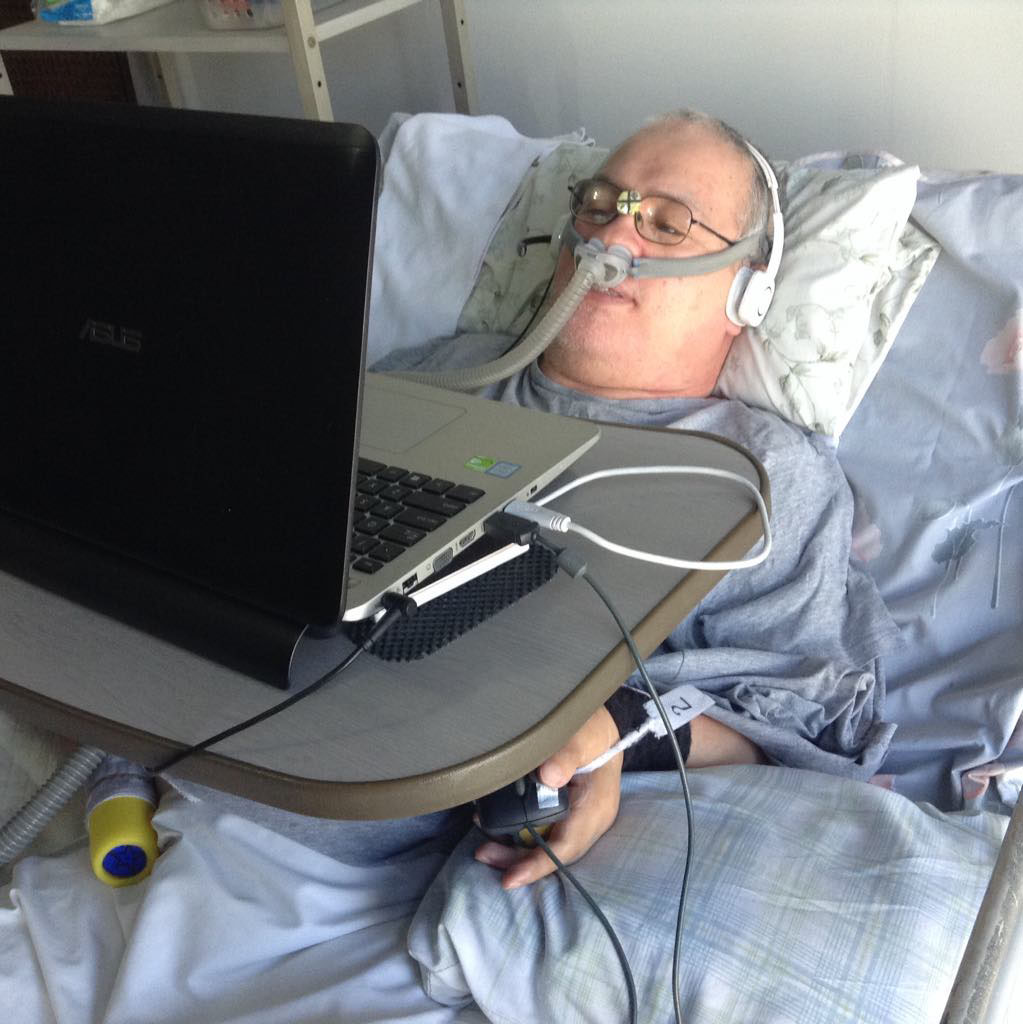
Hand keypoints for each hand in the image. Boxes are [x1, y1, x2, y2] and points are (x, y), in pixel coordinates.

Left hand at [474, 706, 621, 889]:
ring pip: (546, 846)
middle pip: (552, 853)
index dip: (538, 865)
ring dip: (515, 850)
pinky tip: (497, 827)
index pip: (566, 847)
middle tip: (483, 854)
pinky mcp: (566, 813)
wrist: (603, 726)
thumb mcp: (583, 737)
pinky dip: (520, 834)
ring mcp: (577, 819)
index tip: (510, 878)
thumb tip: (548, 777)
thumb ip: (567, 755)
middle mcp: (588, 821)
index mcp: (595, 809)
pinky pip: (543, 833)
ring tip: (484, 846)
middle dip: (518, 860)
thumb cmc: (593, 731)